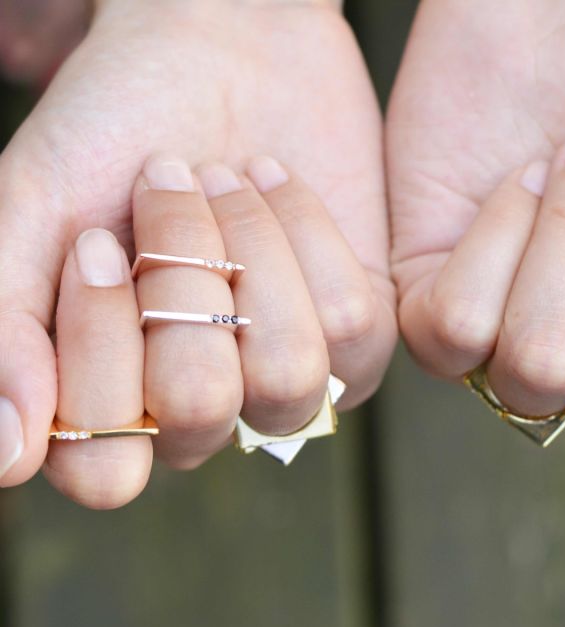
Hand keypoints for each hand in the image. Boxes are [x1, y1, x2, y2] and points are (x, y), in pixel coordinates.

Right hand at [0, 0, 395, 505]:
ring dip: (249, 252)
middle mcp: (203, 412)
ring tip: (228, 181)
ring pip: (288, 376)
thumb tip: (8, 457)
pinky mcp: (360, 340)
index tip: (97, 240)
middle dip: (182, 274)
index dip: (101, 344)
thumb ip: (7, 333)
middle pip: (203, 412)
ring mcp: (287, 384)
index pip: (104, 468)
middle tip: (170, 190)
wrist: (220, 50)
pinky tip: (276, 186)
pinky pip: (353, 326)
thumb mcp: (32, 217)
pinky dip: (310, 234)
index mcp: (114, 404)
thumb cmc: (114, 132)